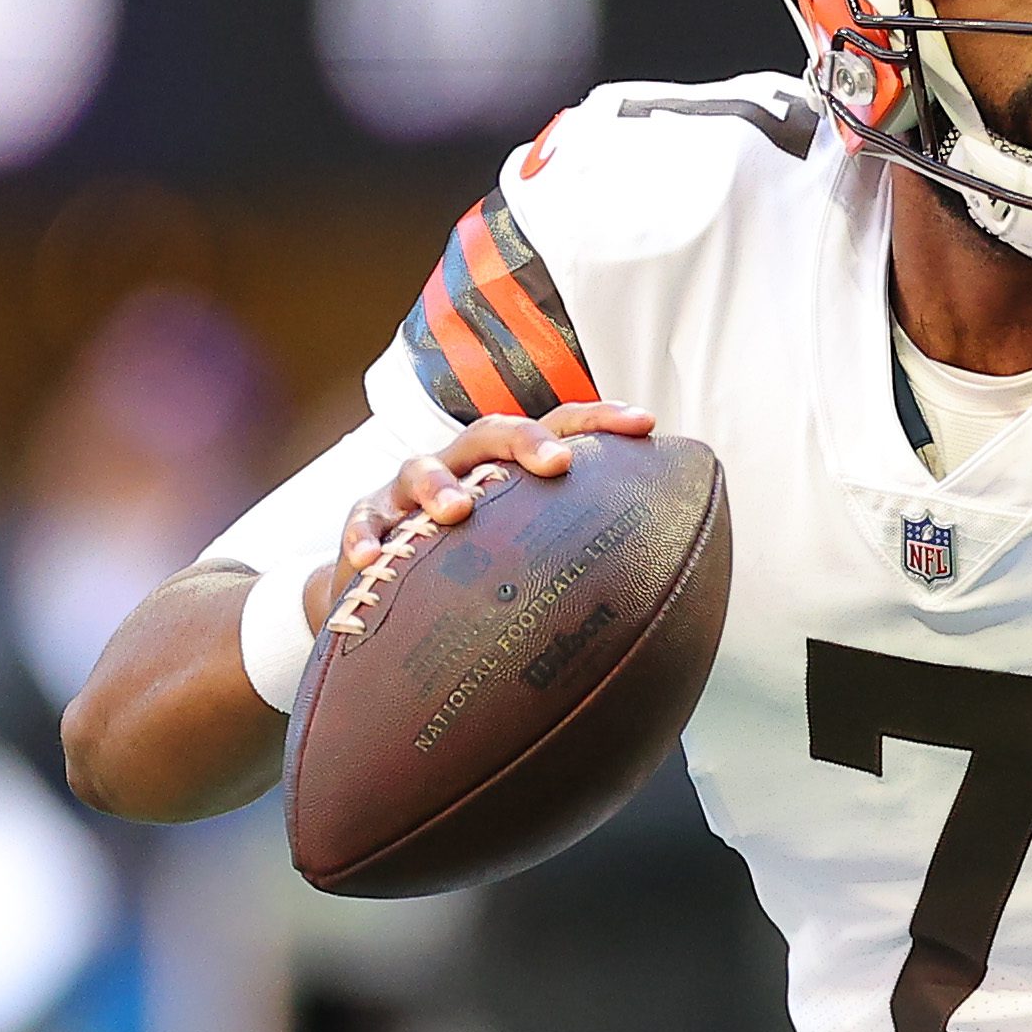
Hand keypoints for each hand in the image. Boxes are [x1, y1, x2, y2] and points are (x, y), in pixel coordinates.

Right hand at [306, 402, 656, 626]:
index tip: (646, 423)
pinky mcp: (368, 523)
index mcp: (509, 469)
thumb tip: (670, 611)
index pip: (560, 428)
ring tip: (455, 510)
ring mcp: (408, 493)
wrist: (386, 588)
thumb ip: (581, 565)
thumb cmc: (474, 570)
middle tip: (559, 465)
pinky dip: (364, 537)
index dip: (601, 420)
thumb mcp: (526, 557)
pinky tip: (370, 560)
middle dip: (525, 442)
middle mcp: (461, 466)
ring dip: (438, 484)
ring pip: (420, 468)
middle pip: (492, 432)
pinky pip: (361, 522)